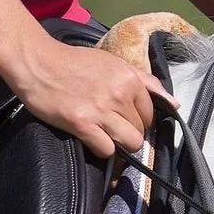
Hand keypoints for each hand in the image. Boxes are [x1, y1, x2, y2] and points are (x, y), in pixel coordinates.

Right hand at [7, 35, 161, 159]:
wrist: (38, 63)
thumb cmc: (75, 63)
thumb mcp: (114, 63)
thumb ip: (146, 82)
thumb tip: (175, 104)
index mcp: (130, 78)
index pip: (150, 113)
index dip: (138, 119)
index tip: (122, 116)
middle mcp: (119, 94)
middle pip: (140, 131)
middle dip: (127, 131)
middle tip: (108, 124)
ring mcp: (101, 110)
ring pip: (129, 143)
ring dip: (118, 143)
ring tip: (102, 133)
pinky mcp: (82, 124)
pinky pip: (107, 150)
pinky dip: (101, 148)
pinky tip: (90, 136)